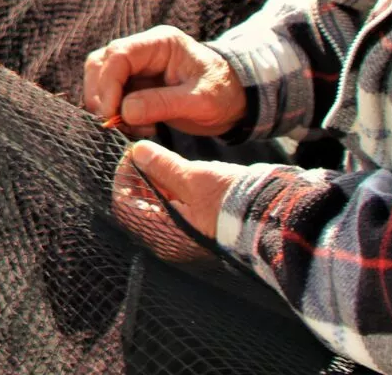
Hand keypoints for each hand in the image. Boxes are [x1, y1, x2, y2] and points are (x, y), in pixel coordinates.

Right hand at [84, 25, 246, 137]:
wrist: (233, 101)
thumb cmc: (222, 94)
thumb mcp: (200, 101)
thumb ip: (163, 104)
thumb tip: (124, 111)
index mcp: (161, 43)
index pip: (118, 54)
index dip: (108, 84)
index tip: (111, 114)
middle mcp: (144, 50)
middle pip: (101, 64)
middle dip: (103, 96)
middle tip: (118, 125)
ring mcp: (138, 67)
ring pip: (100, 80)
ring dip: (107, 107)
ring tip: (133, 128)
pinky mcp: (135, 85)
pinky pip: (111, 97)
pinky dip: (116, 116)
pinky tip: (137, 129)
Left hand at [112, 140, 246, 260]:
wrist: (266, 215)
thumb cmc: (229, 200)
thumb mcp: (193, 177)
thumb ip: (163, 165)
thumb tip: (138, 151)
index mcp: (161, 232)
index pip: (125, 204)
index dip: (124, 175)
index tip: (134, 153)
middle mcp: (167, 240)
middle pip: (139, 205)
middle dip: (141, 176)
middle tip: (148, 152)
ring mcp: (182, 236)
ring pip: (156, 205)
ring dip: (156, 180)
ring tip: (164, 158)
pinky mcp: (196, 229)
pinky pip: (173, 208)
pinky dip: (171, 189)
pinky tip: (180, 171)